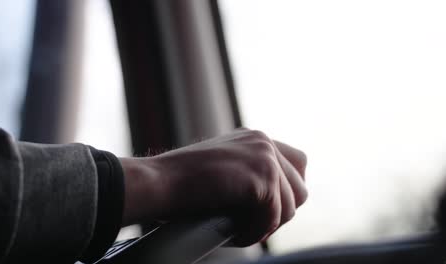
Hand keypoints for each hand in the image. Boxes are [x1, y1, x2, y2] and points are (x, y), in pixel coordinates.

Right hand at [120, 128, 307, 245]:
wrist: (158, 182)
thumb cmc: (181, 184)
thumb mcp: (223, 170)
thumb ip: (248, 175)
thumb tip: (275, 204)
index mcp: (255, 138)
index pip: (298, 164)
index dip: (287, 192)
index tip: (268, 210)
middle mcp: (263, 142)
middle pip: (301, 187)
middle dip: (281, 212)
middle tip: (255, 224)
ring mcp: (264, 157)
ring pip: (290, 207)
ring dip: (267, 226)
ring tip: (241, 230)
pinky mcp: (261, 178)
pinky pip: (272, 219)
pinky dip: (255, 233)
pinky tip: (235, 234)